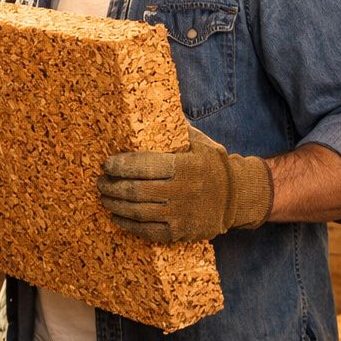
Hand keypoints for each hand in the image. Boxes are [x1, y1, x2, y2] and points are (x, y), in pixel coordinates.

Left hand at [98, 126, 273, 242]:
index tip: (107, 164)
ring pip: (138, 212)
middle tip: (100, 181)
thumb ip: (177, 129)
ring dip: (115, 204)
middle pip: (136, 191)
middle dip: (112, 186)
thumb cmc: (213, 165)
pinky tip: (117, 216)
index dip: (121, 166)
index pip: (144, 166)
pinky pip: (148, 231)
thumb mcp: (200, 142)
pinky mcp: (180, 232)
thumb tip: (151, 107)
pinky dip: (129, 224)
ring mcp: (180, 215)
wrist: (239, 196)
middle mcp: (182, 191)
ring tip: (104, 196)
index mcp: (185, 167)